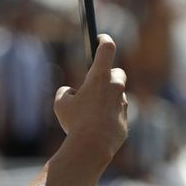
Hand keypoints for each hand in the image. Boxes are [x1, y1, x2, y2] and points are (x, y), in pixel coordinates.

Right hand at [53, 34, 127, 165]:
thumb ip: (65, 92)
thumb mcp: (60, 103)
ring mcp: (123, 105)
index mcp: (99, 77)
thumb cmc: (75, 122)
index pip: (106, 48)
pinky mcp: (125, 121)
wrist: (92, 147)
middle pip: (118, 73)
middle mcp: (115, 87)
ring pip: (118, 95)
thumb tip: (72, 93)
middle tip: (94, 84)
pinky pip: (117, 114)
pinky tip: (96, 126)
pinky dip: (109, 116)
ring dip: (107, 98)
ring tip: (90, 111)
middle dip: (109, 76)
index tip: (100, 38)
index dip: (103, 40)